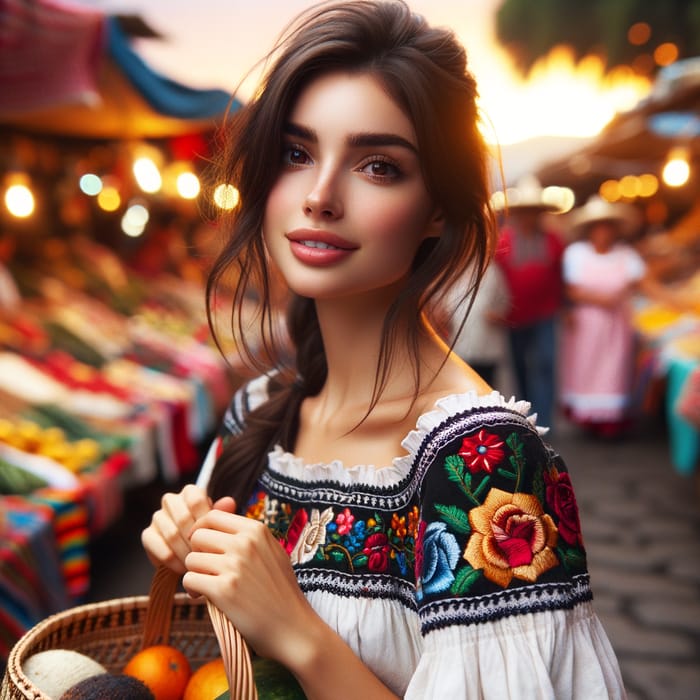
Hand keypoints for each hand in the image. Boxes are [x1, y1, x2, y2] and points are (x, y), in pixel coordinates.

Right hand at [141, 483, 235, 573]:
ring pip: (171, 533)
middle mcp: (171, 500)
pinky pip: (157, 546)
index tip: (212, 538)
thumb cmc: (209, 536)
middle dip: (195, 540)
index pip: (196, 500)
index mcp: (190, 492)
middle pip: (183, 518)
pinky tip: (181, 568)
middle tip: (204, 555)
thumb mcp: (218, 525)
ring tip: (195, 564)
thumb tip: (229, 502)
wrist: (192, 557)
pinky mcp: (147, 534)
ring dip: (184, 552)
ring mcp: (158, 517)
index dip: (204, 521)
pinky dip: (171, 560)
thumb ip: (223, 513)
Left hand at [183, 510, 314, 664]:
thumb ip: (249, 536)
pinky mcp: (224, 590)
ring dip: (194, 573)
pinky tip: (204, 597)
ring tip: (206, 585)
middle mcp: (245, 543)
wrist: (293, 627)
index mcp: (257, 530)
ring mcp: (235, 565)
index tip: (202, 547)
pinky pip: (189, 580)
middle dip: (196, 553)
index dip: (201, 531)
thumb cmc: (281, 591)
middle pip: (197, 536)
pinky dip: (192, 590)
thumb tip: (219, 520)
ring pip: (190, 559)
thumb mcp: (272, 552)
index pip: (212, 516)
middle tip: (205, 569)